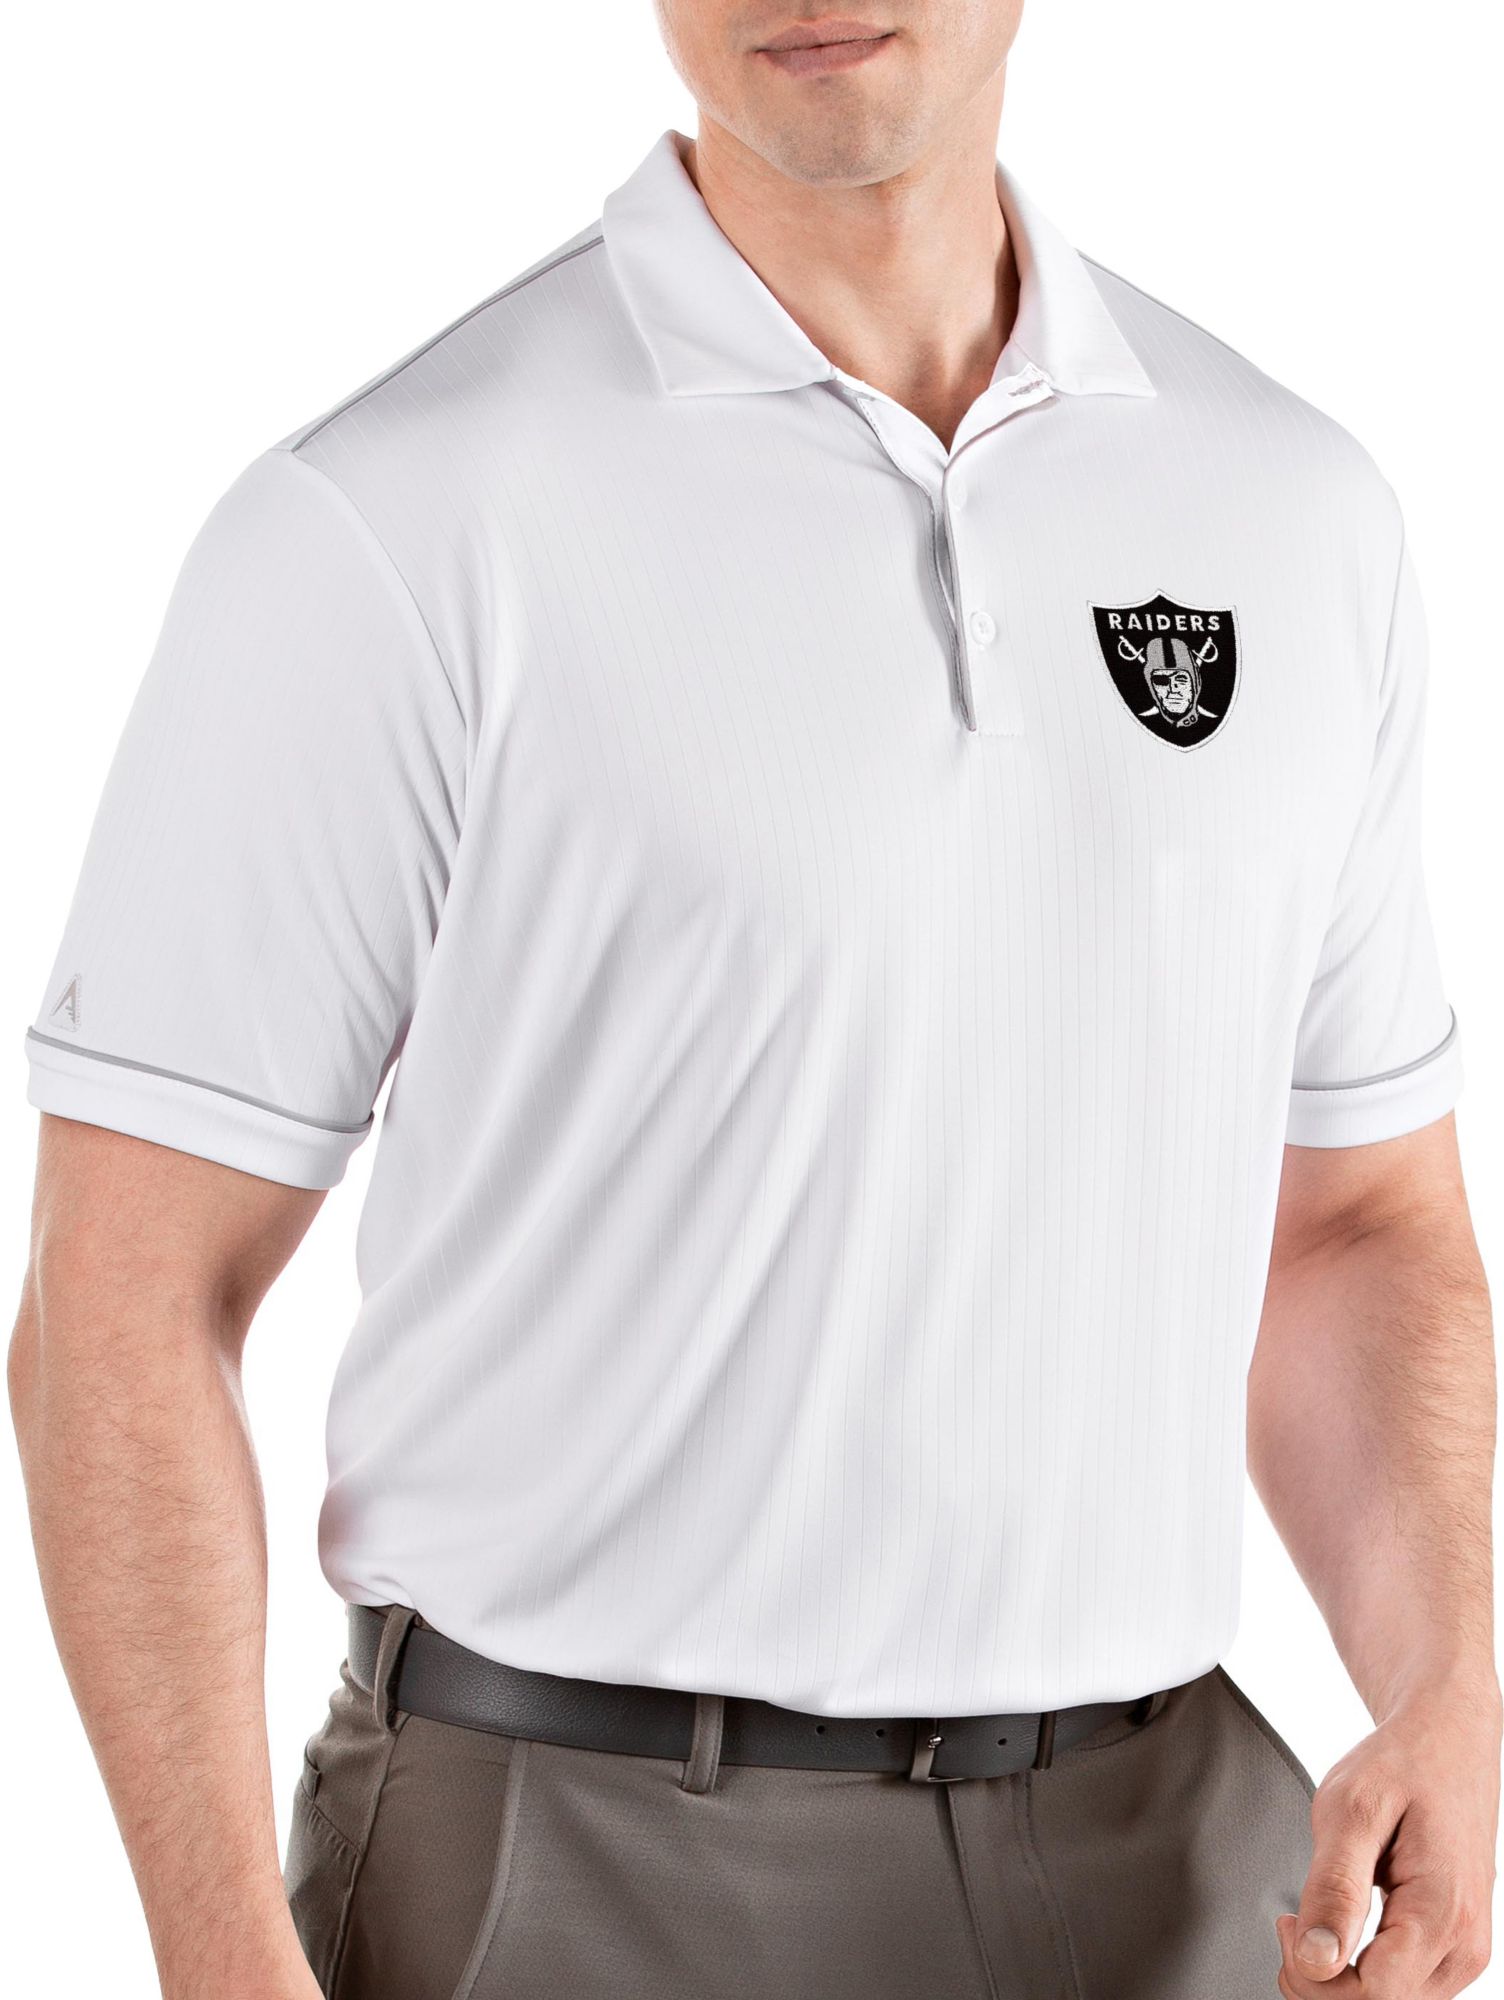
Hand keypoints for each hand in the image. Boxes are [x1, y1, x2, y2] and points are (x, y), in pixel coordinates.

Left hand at [1276, 1679, 1500, 1996]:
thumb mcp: (1351, 1809)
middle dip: (1322, 1982)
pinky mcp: (1452, 1947)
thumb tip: (1315, 1961)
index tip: (1288, 1923)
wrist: (1447, 1741)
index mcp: (1442, 1913)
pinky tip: (1339, 1930)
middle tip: (1290, 1923)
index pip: (1375, 1996)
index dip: (1317, 1976)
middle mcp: (1463, 1946)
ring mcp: (1463, 1951)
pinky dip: (1361, 1972)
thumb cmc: (1402, 1765)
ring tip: (1313, 1921)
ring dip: (1340, 1980)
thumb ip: (1332, 1889)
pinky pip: (1404, 1987)